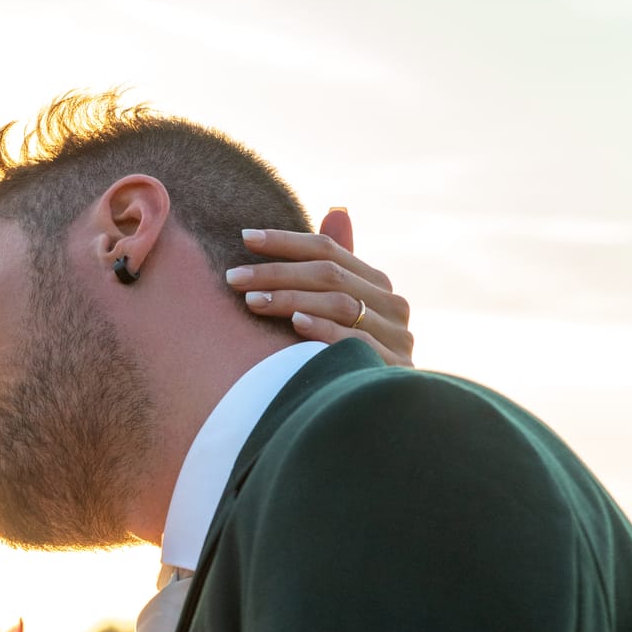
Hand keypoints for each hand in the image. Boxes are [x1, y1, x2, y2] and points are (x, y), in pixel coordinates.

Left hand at [226, 207, 415, 366]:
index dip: (286, 242)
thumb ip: (335, 269)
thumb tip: (338, 209)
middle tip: (234, 277)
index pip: (328, 251)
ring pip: (339, 304)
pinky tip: (295, 326)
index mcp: (377, 285)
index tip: (244, 238)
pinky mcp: (394, 368)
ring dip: (291, 300)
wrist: (382, 423)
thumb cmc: (348, 361)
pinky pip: (355, 342)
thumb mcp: (340, 314)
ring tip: (251, 301)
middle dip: (276, 273)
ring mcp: (397, 337)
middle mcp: (392, 305)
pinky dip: (324, 331)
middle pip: (329, 275)